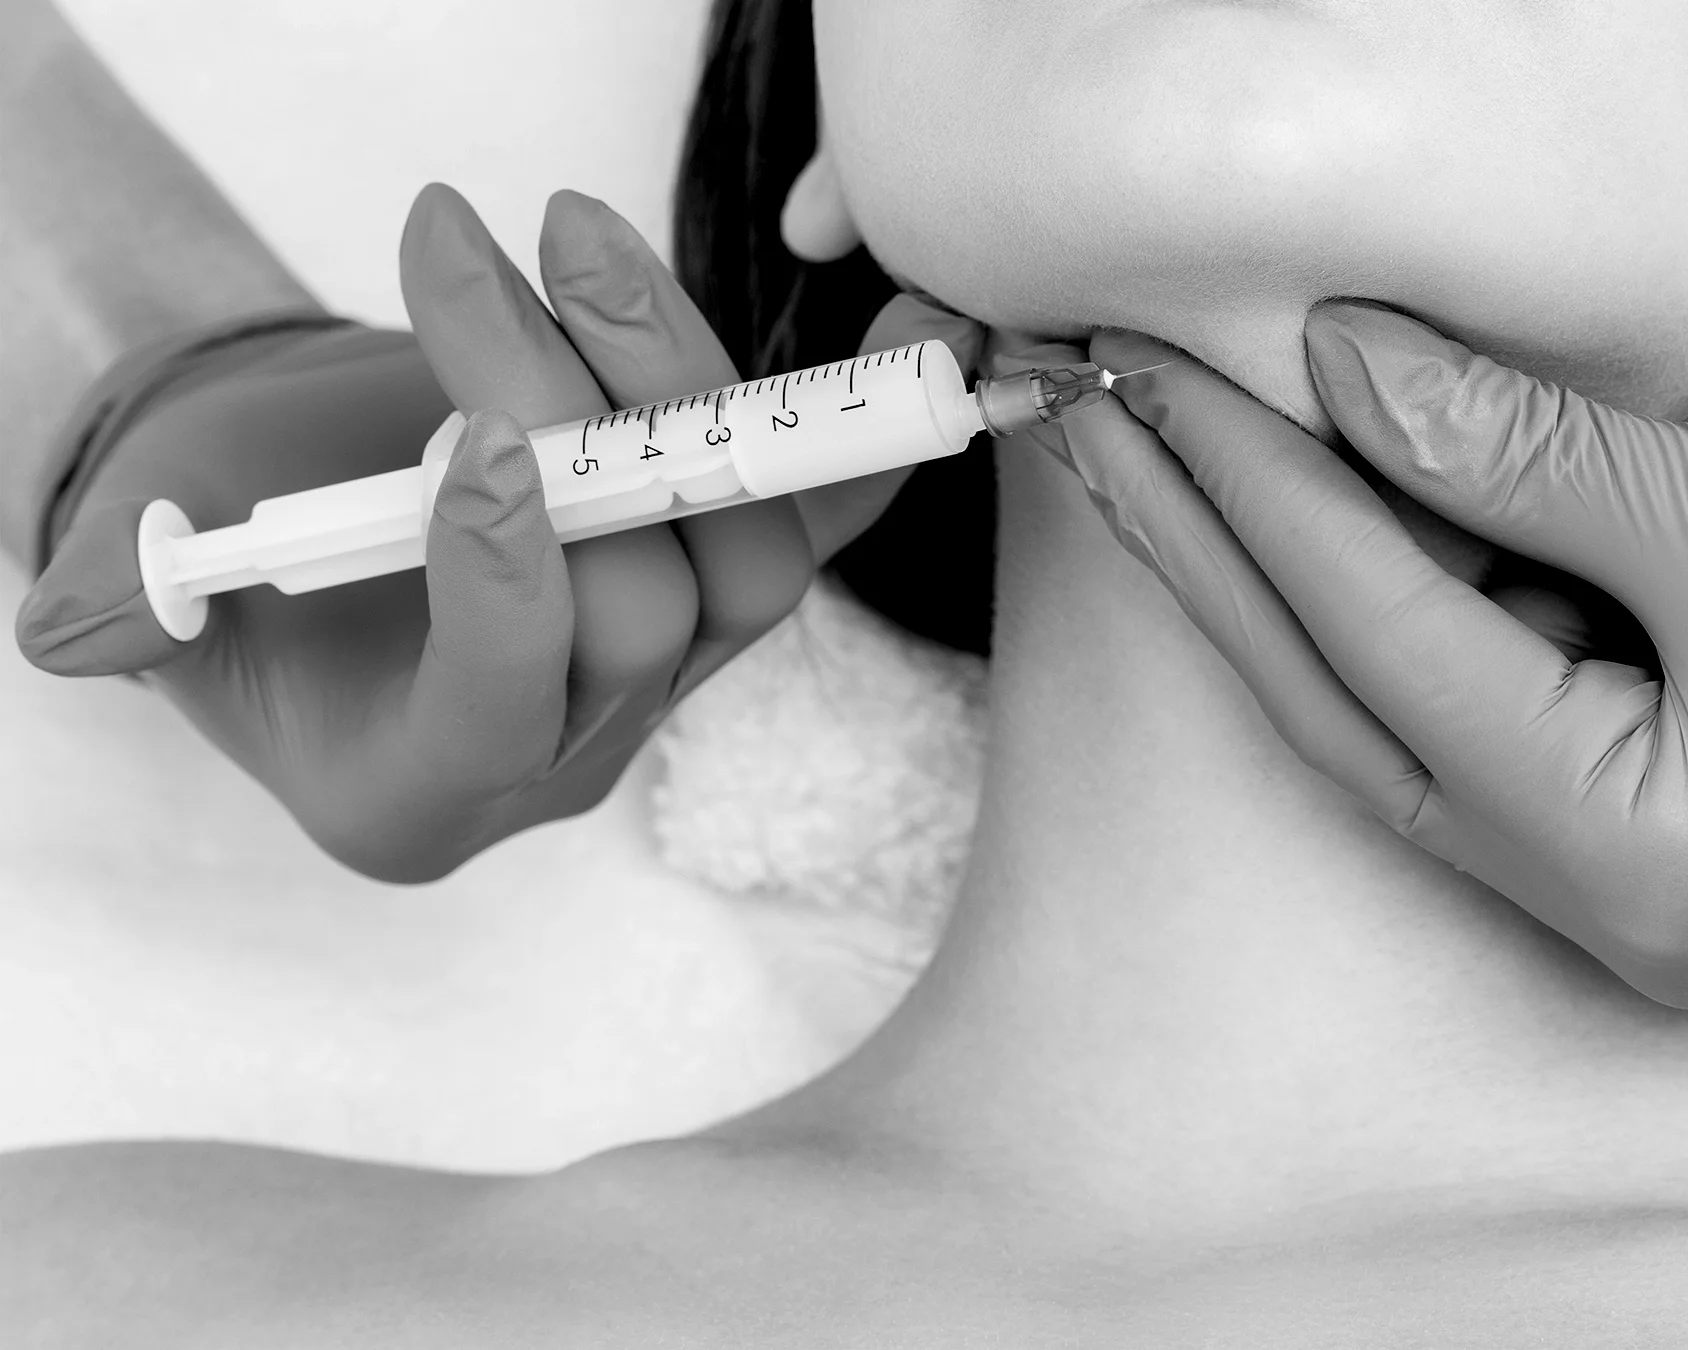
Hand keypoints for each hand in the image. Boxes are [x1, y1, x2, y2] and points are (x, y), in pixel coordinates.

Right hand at [15, 184, 984, 881]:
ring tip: (575, 237)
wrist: (299, 480)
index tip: (477, 440)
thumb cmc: (214, 520)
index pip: (507, 707)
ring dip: (678, 378)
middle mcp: (570, 749)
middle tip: (514, 256)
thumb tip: (105, 609)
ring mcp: (666, 671)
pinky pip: (822, 521)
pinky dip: (861, 430)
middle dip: (584, 420)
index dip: (508, 582)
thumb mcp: (144, 555)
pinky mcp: (719, 579)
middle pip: (650, 610)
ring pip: (745, 549)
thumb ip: (126, 594)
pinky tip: (911, 331)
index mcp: (418, 787)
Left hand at [1035, 302, 1687, 1021]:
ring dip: (1307, 586)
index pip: (1374, 644)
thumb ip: (1517, 457)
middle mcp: (1620, 915)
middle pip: (1354, 711)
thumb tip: (1343, 369)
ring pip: (1422, 722)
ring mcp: (1661, 894)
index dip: (1248, 492)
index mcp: (1628, 866)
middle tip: (1090, 427)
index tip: (1140, 374)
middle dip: (1218, 558)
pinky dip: (1430, 621)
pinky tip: (1352, 532)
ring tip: (1182, 464)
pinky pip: (1513, 725)